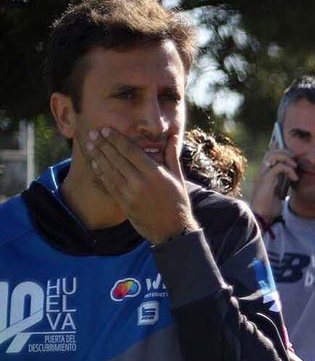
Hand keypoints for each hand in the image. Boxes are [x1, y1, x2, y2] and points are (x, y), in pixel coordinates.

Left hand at [80, 127, 195, 244]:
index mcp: (155, 173)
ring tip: (89, 144)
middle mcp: (140, 181)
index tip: (106, 130)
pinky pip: (108, 183)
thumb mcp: (178, 178)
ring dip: (97, 155)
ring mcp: (130, 192)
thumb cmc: (178, 202)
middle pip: (116, 158)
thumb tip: (174, 136)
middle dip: (103, 144)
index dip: (116, 139)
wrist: (173, 231)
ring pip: (109, 169)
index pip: (130, 151)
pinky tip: (94, 163)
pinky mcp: (124, 202)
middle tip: (92, 133)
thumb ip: (172, 156)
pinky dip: (100, 171)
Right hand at [250, 145, 297, 223]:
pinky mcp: (265, 180)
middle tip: (296, 160)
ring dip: (286, 158)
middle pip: (271, 152)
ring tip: (295, 166)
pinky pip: (278, 167)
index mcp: (265, 173)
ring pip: (272, 155)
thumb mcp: (279, 193)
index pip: (271, 155)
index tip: (295, 159)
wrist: (261, 217)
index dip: (282, 152)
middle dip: (285, 152)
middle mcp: (262, 172)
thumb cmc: (269, 208)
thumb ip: (283, 183)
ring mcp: (262, 175)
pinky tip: (295, 178)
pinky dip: (288, 169)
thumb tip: (295, 178)